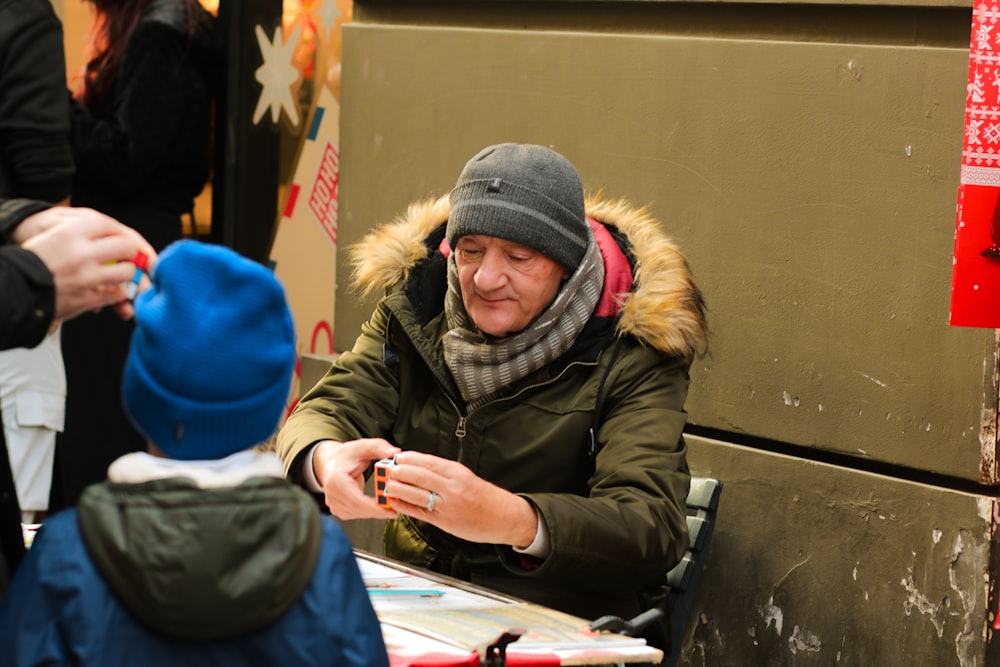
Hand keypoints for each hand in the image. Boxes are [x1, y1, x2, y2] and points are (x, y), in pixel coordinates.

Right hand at [20, 208, 156, 322]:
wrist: (14, 287)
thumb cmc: (33, 260)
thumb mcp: (52, 234)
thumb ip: (80, 230)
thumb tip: (113, 233)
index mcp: (70, 232)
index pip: (110, 225)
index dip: (121, 233)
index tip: (125, 238)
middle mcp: (81, 253)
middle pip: (126, 247)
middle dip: (131, 252)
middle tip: (129, 256)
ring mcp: (86, 277)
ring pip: (126, 273)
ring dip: (127, 275)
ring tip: (121, 274)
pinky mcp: (87, 298)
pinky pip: (116, 295)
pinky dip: (116, 295)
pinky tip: (110, 292)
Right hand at [313, 438, 399, 519]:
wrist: (330, 462)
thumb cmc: (346, 455)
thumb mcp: (362, 446)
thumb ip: (379, 447)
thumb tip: (395, 452)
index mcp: (336, 482)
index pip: (358, 502)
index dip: (377, 508)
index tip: (394, 509)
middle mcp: (333, 497)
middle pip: (361, 510)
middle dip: (381, 509)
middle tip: (399, 503)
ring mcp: (335, 506)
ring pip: (362, 514)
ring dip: (377, 510)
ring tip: (391, 500)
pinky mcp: (340, 511)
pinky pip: (359, 514)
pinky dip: (371, 510)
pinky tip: (380, 501)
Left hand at [384, 451, 538, 548]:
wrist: (505, 517)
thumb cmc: (487, 498)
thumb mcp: (468, 477)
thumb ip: (445, 474)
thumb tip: (421, 468)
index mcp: (458, 472)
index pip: (428, 461)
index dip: (410, 458)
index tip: (399, 456)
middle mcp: (452, 487)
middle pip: (419, 475)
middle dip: (400, 471)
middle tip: (389, 469)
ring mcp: (447, 505)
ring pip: (416, 494)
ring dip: (398, 488)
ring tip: (388, 484)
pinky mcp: (445, 521)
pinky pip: (419, 512)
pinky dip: (405, 507)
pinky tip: (396, 503)